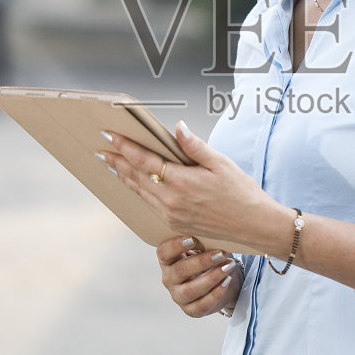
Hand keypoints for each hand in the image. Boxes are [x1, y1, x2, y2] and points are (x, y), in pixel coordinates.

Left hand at [96, 121, 289, 254]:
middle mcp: (172, 201)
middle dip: (117, 162)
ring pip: (140, 191)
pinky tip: (133, 183)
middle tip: (100, 149)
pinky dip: (138, 190)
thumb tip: (177, 128)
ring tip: (110, 164)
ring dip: (123, 177)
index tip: (110, 135)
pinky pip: (150, 203)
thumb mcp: (222, 163)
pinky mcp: (175, 223)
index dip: (125, 147)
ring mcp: (172, 214)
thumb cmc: (242, 192)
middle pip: (136, 177)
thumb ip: (195, 147)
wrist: (254, 226)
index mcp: (183, 183)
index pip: (145, 160)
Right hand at [155, 237, 240, 317]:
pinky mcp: (191, 310)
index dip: (175, 246)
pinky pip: (201, 305)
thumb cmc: (209, 259)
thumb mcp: (204, 246)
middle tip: (220, 254)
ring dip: (211, 278)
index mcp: (168, 260)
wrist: (221, 281)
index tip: (192, 239)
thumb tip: (215, 226)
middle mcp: (169, 279)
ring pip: (190, 290)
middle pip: (179, 272)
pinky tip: (227, 282)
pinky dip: (215, 293)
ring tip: (228, 267)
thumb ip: (203, 238)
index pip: (164, 253)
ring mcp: (178, 296)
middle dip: (201, 262)